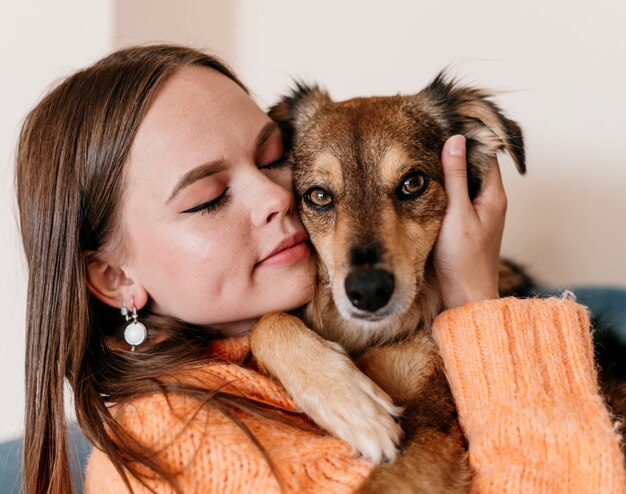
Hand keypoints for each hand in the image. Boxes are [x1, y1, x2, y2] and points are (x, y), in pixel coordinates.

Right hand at [433, 135, 505, 308]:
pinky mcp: (465, 224)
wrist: (464, 296)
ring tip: (421, 156)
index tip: (442, 126)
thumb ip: (454, 177)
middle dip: (454, 152)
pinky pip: (456, 197)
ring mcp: (478, 213)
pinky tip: (424, 186)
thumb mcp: (456, 214)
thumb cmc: (464, 260)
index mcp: (493, 195)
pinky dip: (443, 188)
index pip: (484, 153)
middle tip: (426, 138)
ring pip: (463, 181)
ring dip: (447, 171)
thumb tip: (454, 141)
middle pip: (473, 165)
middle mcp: (489, 201)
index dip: (466, 138)